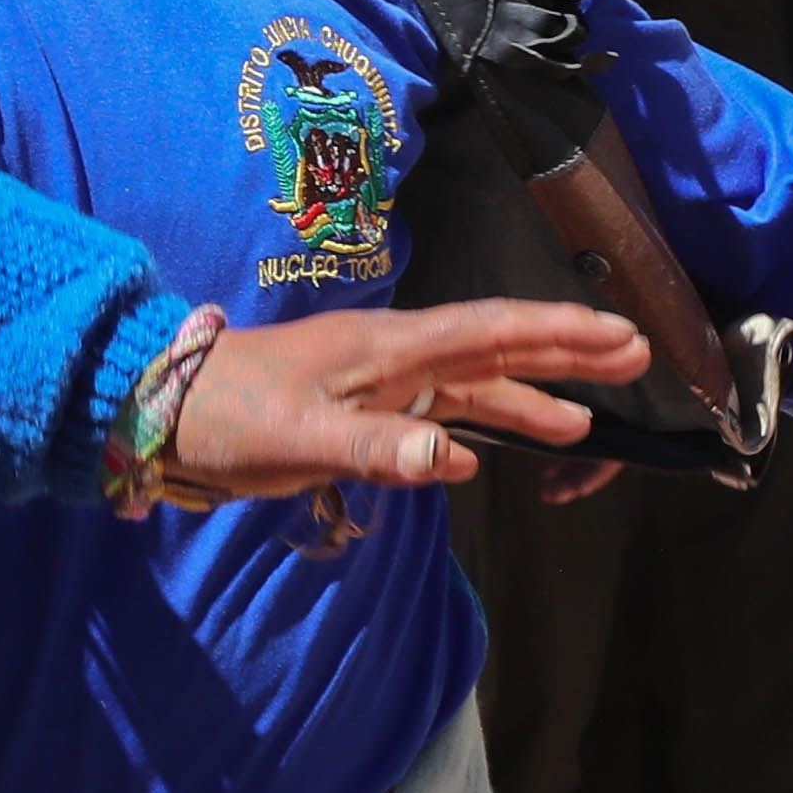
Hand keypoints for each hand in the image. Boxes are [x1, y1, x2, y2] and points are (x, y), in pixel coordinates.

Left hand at [162, 300, 653, 498]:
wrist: (159, 411)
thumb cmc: (224, 416)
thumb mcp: (297, 436)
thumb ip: (375, 449)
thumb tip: (457, 459)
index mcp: (386, 348)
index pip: (489, 333)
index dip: (556, 335)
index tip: (618, 335)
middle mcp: (391, 357)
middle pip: (493, 349)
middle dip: (561, 353)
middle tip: (633, 355)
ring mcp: (375, 384)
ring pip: (468, 385)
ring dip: (526, 397)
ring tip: (586, 421)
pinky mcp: (356, 412)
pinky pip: (432, 413)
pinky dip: (473, 424)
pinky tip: (496, 446)